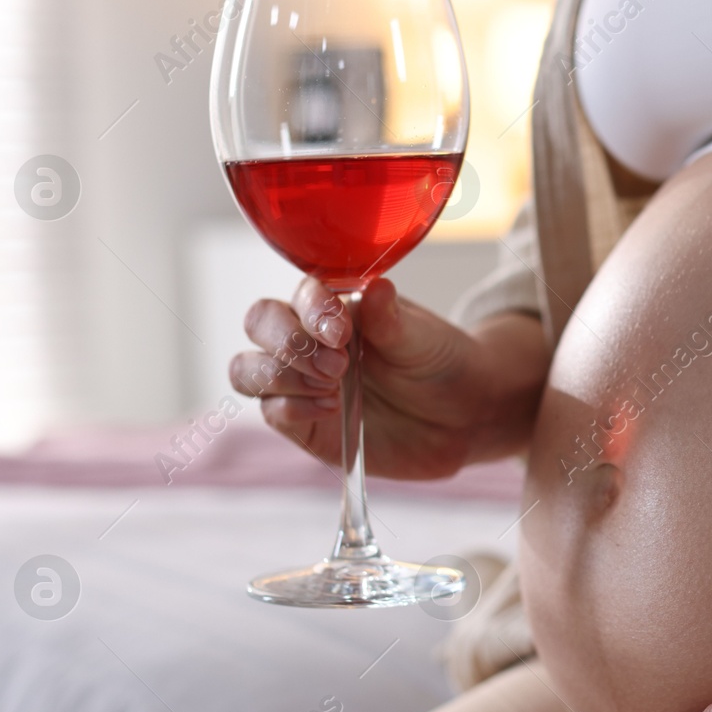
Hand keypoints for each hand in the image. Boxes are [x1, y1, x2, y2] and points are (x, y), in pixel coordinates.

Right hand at [229, 276, 549, 477]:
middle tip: (338, 366)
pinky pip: (270, 412)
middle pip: (259, 323)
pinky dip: (289, 408)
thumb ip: (393, 319)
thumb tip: (376, 287)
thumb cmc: (441, 364)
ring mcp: (301, 382)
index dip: (311, 310)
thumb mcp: (424, 339)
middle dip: (289, 342)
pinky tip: (328, 408)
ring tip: (331, 387)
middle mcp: (309, 339)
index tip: (342, 332)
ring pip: (248, 368)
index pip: (299, 293)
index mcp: (336, 307)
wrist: (463, 415)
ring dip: (279, 375)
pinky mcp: (304, 424)